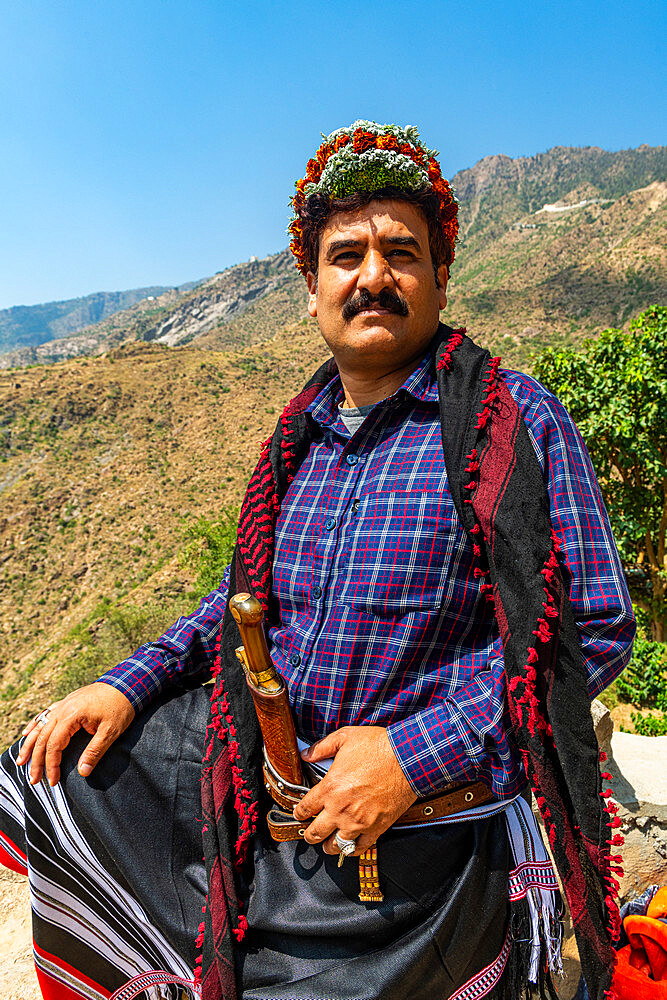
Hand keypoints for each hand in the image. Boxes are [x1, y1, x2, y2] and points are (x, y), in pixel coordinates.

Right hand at [17, 682, 135, 786]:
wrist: (127, 683)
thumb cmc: (120, 707)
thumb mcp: (111, 731)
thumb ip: (95, 751)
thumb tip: (83, 772)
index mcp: (71, 715)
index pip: (54, 745)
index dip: (51, 765)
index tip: (53, 781)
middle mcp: (63, 708)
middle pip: (42, 737)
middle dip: (36, 760)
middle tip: (33, 779)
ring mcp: (63, 704)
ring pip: (40, 726)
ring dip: (29, 744)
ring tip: (21, 761)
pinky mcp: (67, 702)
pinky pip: (45, 714)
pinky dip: (35, 725)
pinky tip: (27, 733)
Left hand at [292, 726, 416, 856]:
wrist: (408, 758)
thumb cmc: (378, 747)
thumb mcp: (345, 737)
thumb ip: (322, 747)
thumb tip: (306, 754)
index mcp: (330, 788)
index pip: (305, 809)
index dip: (299, 813)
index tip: (300, 813)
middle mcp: (340, 809)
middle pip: (315, 833)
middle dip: (309, 834)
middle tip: (310, 833)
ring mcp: (358, 822)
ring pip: (335, 846)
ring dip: (329, 846)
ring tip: (328, 844)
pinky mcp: (376, 828)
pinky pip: (359, 848)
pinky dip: (351, 850)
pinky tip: (349, 846)